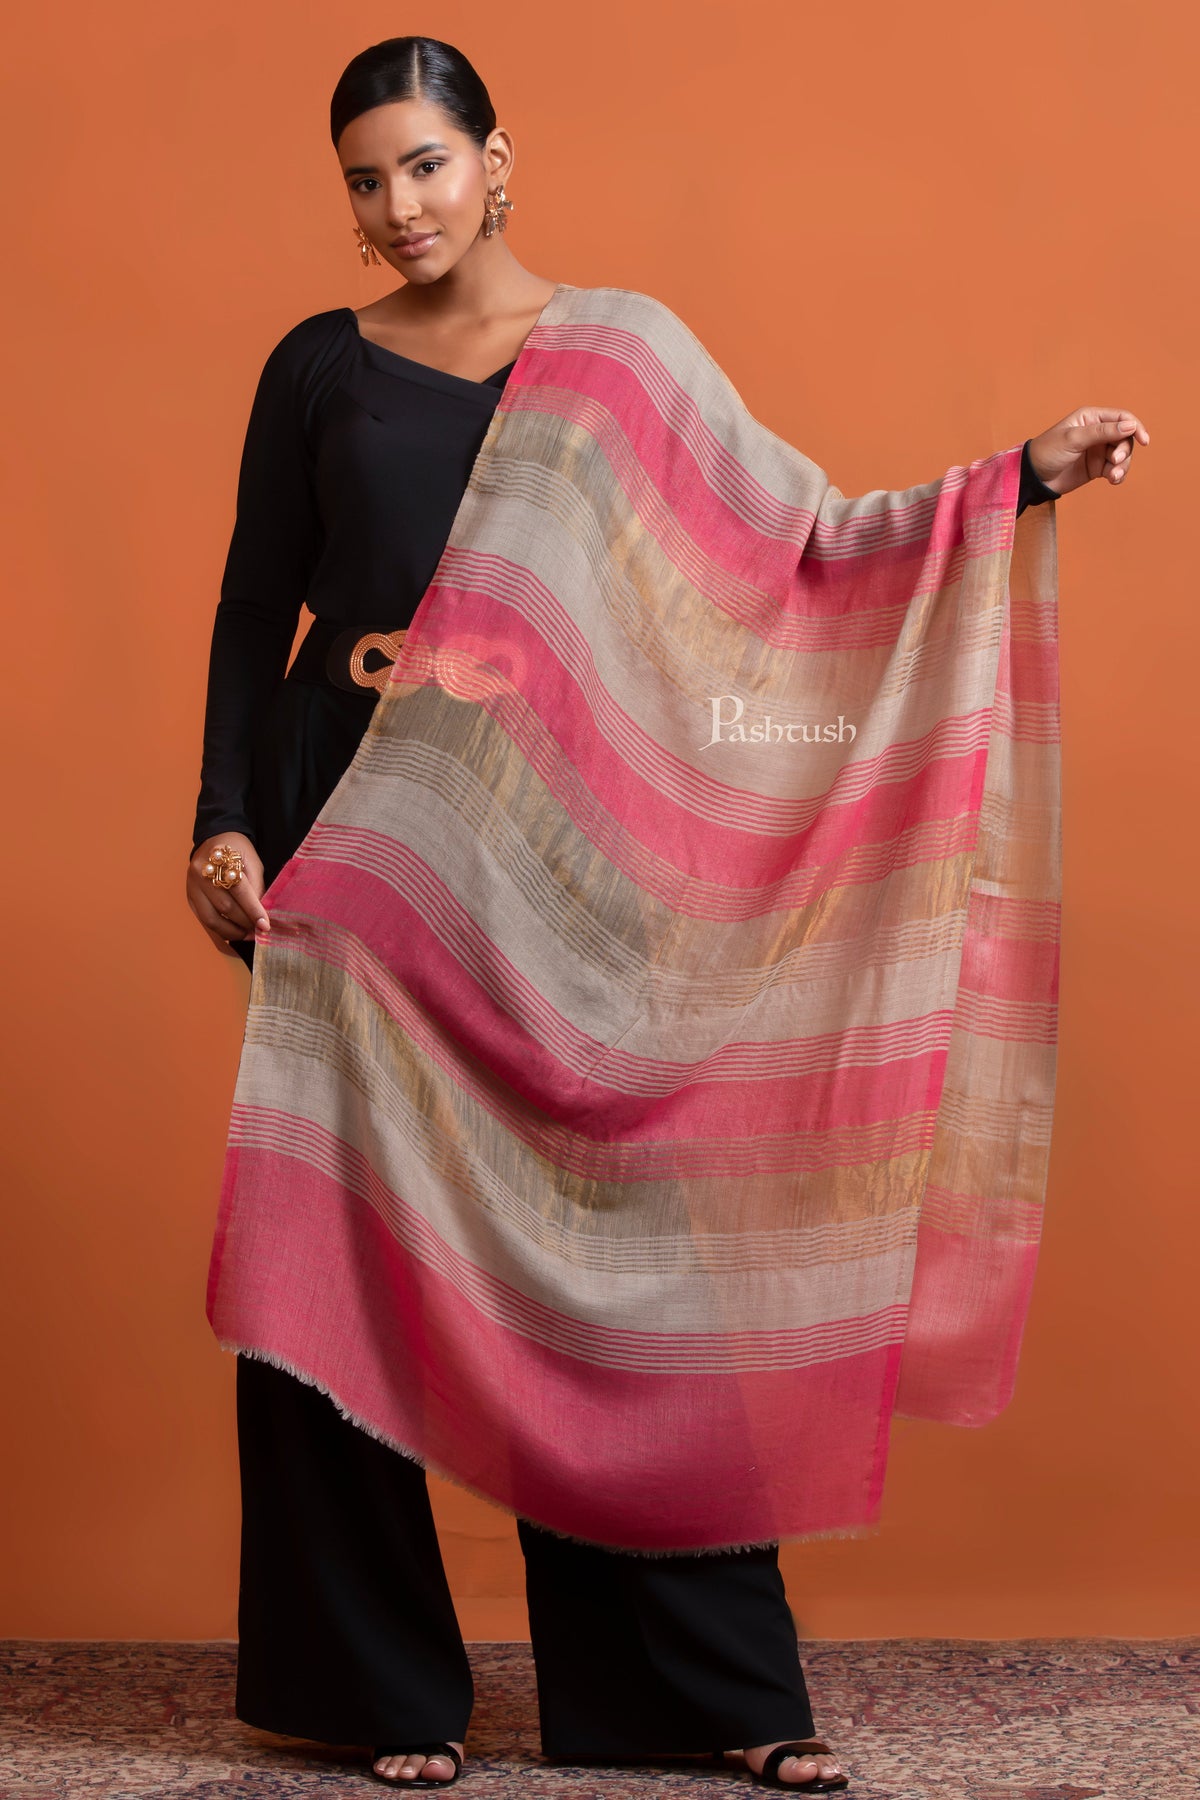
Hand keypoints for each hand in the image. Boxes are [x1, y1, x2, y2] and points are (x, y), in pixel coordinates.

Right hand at [186, 832, 269, 958]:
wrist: (214, 840)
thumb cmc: (237, 851)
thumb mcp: (253, 862)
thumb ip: (257, 887)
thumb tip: (262, 915)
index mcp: (220, 859)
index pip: (239, 890)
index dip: (253, 910)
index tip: (265, 925)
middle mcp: (201, 873)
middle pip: (225, 906)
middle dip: (244, 923)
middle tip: (259, 931)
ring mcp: (192, 886)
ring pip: (211, 918)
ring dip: (231, 931)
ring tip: (247, 935)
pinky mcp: (189, 897)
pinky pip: (204, 920)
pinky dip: (220, 930)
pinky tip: (233, 932)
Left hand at [1027, 406, 1149, 498]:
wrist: (1033, 477)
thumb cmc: (1048, 451)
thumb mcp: (1074, 439)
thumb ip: (1102, 432)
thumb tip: (1130, 427)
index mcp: (1091, 418)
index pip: (1122, 418)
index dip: (1135, 427)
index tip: (1144, 440)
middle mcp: (1098, 432)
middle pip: (1125, 438)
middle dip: (1125, 451)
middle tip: (1116, 462)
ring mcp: (1098, 450)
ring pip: (1123, 455)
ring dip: (1123, 466)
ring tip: (1114, 476)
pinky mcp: (1097, 467)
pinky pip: (1115, 469)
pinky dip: (1118, 475)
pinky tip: (1113, 480)